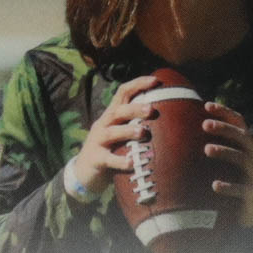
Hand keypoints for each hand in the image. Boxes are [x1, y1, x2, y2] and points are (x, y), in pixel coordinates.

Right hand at [71, 75, 160, 196]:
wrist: (84, 172)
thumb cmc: (111, 150)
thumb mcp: (121, 133)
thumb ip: (137, 123)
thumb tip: (168, 117)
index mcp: (112, 115)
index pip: (122, 92)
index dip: (137, 84)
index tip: (155, 80)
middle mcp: (104, 124)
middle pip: (117, 111)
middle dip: (134, 109)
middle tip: (151, 109)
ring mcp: (97, 141)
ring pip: (111, 132)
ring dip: (127, 131)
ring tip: (143, 132)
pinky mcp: (96, 159)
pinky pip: (108, 159)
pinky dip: (120, 160)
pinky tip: (131, 162)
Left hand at [202, 102, 252, 228]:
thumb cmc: (241, 177)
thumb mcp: (235, 158)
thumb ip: (221, 144)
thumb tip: (190, 129)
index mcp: (248, 145)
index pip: (239, 122)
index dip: (224, 112)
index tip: (207, 106)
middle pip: (241, 137)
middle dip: (224, 128)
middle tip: (205, 124)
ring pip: (242, 159)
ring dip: (225, 151)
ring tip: (207, 149)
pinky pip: (241, 189)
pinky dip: (228, 187)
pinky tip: (215, 185)